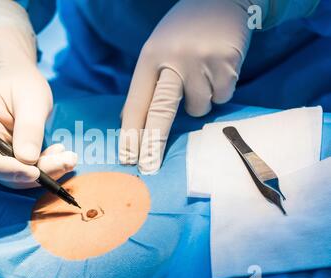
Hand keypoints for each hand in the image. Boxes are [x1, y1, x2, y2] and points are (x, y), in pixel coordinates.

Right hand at [0, 66, 76, 188]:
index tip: (33, 172)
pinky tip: (63, 155)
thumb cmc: (21, 84)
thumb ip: (29, 128)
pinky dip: (48, 168)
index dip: (3, 170)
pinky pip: (28, 172)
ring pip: (17, 177)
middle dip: (34, 173)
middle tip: (66, 162)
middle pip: (0, 174)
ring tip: (70, 158)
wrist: (21, 82)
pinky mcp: (12, 161)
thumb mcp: (31, 99)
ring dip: (46, 172)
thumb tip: (28, 161)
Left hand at [119, 0, 266, 173]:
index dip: (132, 132)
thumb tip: (129, 119)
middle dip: (154, 144)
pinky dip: (220, 90)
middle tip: (148, 168)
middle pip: (161, 111)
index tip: (127, 157)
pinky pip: (222, 97)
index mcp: (150, 57)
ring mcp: (201, 62)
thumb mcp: (156, 49)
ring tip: (202, 75)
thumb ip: (145, 84)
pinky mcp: (227, 64)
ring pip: (199, 108)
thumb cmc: (184, 31)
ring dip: (200, 101)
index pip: (137, 102)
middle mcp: (173, 60)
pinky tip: (218, 69)